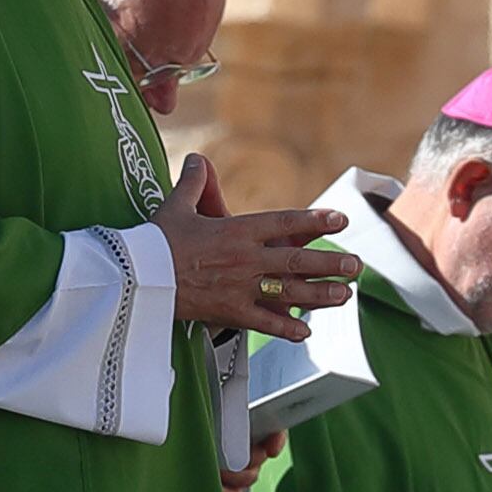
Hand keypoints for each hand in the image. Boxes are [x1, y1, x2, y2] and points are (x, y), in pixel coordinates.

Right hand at [159, 153, 357, 338]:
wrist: (136, 278)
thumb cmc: (154, 242)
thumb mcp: (176, 206)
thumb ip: (193, 183)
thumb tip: (198, 159)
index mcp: (236, 230)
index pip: (284, 222)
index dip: (315, 221)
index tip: (340, 221)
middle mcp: (245, 258)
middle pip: (297, 260)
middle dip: (330, 262)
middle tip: (356, 265)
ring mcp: (240, 287)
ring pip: (289, 291)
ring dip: (320, 294)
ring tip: (345, 295)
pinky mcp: (229, 312)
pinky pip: (264, 322)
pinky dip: (286, 328)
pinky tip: (305, 332)